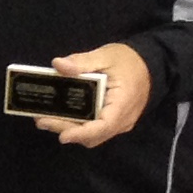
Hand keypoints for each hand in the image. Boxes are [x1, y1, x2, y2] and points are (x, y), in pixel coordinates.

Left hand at [34, 43, 150, 147]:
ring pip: (92, 134)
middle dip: (66, 130)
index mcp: (122, 105)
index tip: (63, 136)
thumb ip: (82, 62)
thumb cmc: (129, 60)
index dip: (82, 133)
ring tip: (45, 118)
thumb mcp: (105, 56)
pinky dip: (78, 125)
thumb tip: (58, 64)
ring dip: (70, 129)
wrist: (151, 65)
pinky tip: (61, 115)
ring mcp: (119, 123)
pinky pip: (95, 129)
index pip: (103, 126)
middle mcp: (122, 120)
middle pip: (93, 135)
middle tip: (40, 120)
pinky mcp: (113, 121)